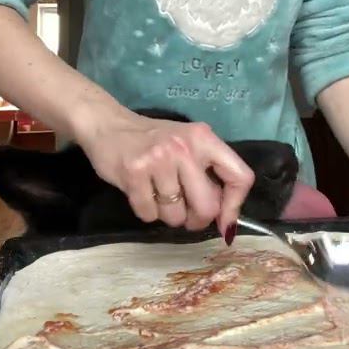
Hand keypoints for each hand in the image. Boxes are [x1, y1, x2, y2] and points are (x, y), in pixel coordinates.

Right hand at [75, 110, 254, 235]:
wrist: (108, 124)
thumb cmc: (153, 140)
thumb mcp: (188, 145)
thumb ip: (208, 174)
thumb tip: (226, 220)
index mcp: (204, 139)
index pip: (240, 177)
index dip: (234, 207)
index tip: (224, 224)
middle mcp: (184, 148)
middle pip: (207, 207)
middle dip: (196, 220)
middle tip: (185, 214)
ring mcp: (158, 160)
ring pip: (176, 215)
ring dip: (167, 215)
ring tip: (157, 195)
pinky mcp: (133, 173)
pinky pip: (149, 214)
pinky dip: (146, 212)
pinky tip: (140, 193)